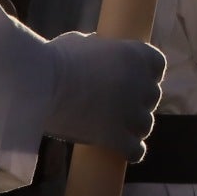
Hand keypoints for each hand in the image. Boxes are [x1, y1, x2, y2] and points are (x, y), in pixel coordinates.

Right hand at [47, 34, 166, 158]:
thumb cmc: (54, 59)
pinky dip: (131, 152)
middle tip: (120, 107)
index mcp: (135, 55)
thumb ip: (98, 48)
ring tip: (119, 129)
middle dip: (138, 102)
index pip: (158, 65)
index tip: (135, 80)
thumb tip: (98, 46)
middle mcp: (140, 83)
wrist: (38, 84)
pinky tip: (123, 151)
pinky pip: (135, 150)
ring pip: (145, 125)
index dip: (147, 74)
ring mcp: (130, 112)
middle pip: (152, 97)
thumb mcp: (81, 43)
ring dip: (135, 128)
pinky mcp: (116, 138)